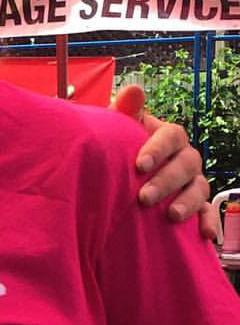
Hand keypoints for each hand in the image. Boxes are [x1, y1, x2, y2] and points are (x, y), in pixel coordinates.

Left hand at [112, 84, 213, 237]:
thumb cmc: (118, 150)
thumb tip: (132, 90)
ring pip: (199, 188)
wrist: (119, 177)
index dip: (157, 149)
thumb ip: (124, 113)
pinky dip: (208, 221)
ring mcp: (192, 181)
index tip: (139, 165)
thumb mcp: (117, 132)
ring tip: (170, 216)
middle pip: (185, 165)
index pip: (171, 136)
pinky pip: (207, 212)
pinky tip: (205, 235)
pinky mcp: (194, 205)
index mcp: (168, 137)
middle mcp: (185, 157)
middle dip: (166, 181)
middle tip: (143, 198)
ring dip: (187, 202)